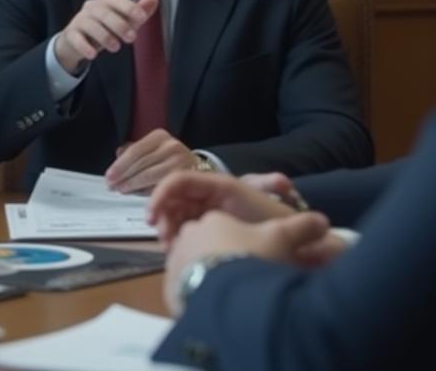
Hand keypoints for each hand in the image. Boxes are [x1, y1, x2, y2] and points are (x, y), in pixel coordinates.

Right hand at [53, 0, 159, 72]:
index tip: (142, 18)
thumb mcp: (122, 21)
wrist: (75, 41)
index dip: (130, 8)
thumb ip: (138, 12)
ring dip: (104, 36)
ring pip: (91, 25)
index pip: (118, 1)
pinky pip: (77, 38)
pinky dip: (85, 46)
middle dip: (119, 24)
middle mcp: (91, 7)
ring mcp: (79, 20)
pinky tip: (93, 55)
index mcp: (106, 1)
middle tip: (132, 38)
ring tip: (115, 47)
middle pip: (104, 12)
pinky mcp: (70, 34)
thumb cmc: (102, 28)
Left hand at [105, 128, 198, 192]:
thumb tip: (117, 154)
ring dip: (131, 185)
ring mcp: (180, 162)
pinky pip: (159, 186)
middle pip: (141, 164)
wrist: (196, 168)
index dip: (120, 165)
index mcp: (160, 136)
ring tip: (121, 190)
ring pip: (149, 176)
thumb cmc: (169, 159)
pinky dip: (144, 191)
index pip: (135, 151)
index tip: (109, 176)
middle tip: (111, 186)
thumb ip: (134, 151)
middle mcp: (172, 146)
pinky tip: (136, 193)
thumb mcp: (152, 149)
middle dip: (123, 177)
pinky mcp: (184, 178)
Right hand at [147, 171, 293, 243]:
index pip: (178, 181)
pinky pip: (181, 232)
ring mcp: (203, 213)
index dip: (161, 195)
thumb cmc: (275, 219)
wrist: (284, 243)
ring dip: (166, 230)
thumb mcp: (270, 202)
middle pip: (171, 200)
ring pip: (173, 217)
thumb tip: (282, 181)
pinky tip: (176, 253)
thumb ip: (270, 183)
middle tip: (165, 241)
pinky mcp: (203, 231)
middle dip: (162, 217)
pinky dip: (174, 240)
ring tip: (170, 249)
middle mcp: (206, 196)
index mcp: (216, 185)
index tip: (152, 218)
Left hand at [162, 210, 329, 314]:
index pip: (224, 225)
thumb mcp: (282, 239)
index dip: (241, 240)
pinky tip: (215, 300)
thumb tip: (325, 222)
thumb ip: (303, 227)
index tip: (254, 255)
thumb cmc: (252, 260)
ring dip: (210, 272)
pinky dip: (198, 290)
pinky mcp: (170, 283)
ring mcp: (177, 257)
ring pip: (195, 263)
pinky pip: (185, 284)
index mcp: (213, 218)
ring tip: (230, 289)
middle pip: (209, 243)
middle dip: (224, 255)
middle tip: (243, 273)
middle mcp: (190, 233)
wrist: (226, 294)